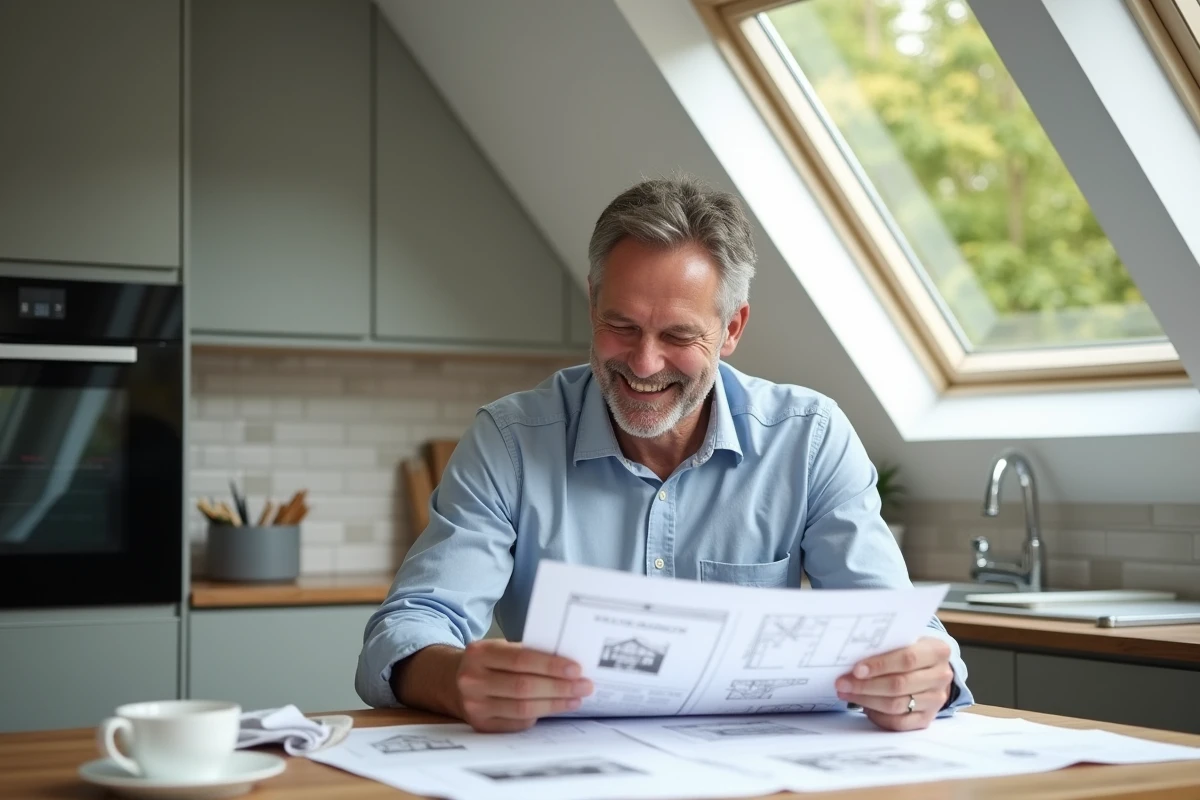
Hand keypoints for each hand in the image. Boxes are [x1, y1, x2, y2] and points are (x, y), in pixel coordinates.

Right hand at [455, 640, 593, 731]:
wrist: (452, 681)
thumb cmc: (486, 662)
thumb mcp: (498, 648)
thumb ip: (526, 653)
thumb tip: (566, 664)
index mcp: (480, 653)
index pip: (521, 659)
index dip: (550, 666)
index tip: (576, 669)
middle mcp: (473, 680)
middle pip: (523, 687)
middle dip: (559, 687)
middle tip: (584, 686)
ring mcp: (475, 705)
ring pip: (523, 708)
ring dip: (554, 704)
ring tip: (575, 698)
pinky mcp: (481, 725)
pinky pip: (517, 723)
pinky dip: (539, 715)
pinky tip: (555, 708)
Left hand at [835, 636, 953, 731]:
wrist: (930, 669)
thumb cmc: (910, 651)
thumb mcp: (904, 641)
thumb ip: (885, 646)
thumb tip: (851, 656)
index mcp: (937, 651)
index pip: (907, 658)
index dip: (880, 665)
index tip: (856, 669)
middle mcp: (941, 676)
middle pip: (899, 684)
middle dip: (866, 685)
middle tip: (842, 683)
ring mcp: (936, 700)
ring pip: (896, 705)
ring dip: (866, 699)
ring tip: (847, 692)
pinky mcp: (927, 719)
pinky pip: (898, 723)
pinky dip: (877, 716)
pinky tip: (863, 706)